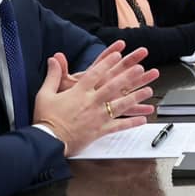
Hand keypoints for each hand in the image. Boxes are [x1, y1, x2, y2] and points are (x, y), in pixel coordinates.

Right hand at [33, 41, 158, 154]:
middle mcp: (91, 102)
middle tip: (140, 69)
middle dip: (128, 77)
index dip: (107, 63)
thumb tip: (54, 58)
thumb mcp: (45, 94)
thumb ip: (54, 75)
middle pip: (113, 87)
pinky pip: (119, 126)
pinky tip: (142, 119)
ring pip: (120, 105)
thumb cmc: (46, 118)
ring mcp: (97, 117)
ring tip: (148, 91)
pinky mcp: (100, 130)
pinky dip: (131, 122)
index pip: (95, 73)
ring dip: (136, 97)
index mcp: (78, 92)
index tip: (118, 55)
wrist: (48, 141)